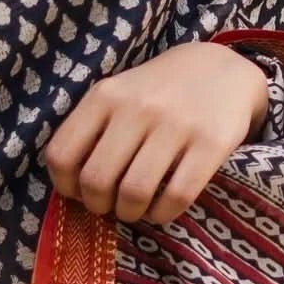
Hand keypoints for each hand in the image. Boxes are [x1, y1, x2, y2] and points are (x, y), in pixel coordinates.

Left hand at [41, 41, 267, 225]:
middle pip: (97, 180)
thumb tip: (71, 185)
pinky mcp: (211, 143)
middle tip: (109, 205)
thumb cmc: (158, 91)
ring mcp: (176, 125)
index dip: (65, 186)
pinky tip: (161, 209)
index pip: (62, 154)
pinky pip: (177, 196)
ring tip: (134, 209)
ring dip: (129, 213)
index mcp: (105, 96)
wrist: (221, 69)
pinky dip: (162, 214)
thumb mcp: (118, 94)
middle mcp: (137, 108)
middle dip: (98, 206)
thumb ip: (91, 129)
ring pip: (135, 193)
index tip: (79, 192)